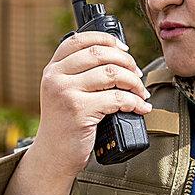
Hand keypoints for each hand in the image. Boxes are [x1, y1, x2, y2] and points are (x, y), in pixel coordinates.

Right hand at [27, 31, 149, 176]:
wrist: (53, 156)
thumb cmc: (65, 124)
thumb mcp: (62, 93)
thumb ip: (78, 74)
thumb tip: (119, 59)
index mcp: (52, 69)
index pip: (79, 40)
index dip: (106, 39)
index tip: (124, 48)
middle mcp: (56, 78)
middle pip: (99, 54)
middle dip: (126, 61)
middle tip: (137, 74)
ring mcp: (66, 93)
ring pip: (111, 74)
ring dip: (134, 82)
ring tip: (140, 92)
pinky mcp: (79, 111)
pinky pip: (117, 98)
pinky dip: (135, 102)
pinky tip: (141, 108)